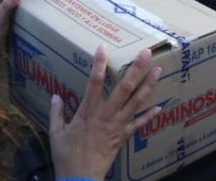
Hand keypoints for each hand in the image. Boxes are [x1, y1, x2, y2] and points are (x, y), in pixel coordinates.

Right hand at [50, 46, 161, 179]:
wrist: (80, 178)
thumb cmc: (66, 156)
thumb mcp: (55, 133)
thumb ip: (55, 113)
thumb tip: (54, 96)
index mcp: (87, 112)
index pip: (94, 83)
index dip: (99, 64)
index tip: (104, 47)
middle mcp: (105, 115)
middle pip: (123, 88)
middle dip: (136, 68)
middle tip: (146, 52)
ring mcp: (117, 125)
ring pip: (136, 102)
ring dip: (148, 85)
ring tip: (159, 70)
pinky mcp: (123, 137)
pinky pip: (139, 124)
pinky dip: (149, 116)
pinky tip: (160, 106)